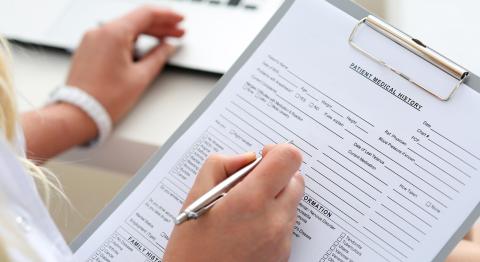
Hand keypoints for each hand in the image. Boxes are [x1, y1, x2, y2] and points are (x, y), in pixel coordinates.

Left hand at [22, 6, 183, 160]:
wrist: (77, 113)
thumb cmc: (103, 99)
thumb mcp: (140, 77)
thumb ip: (158, 57)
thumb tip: (167, 47)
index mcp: (113, 33)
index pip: (146, 14)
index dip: (168, 16)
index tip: (180, 20)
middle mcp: (100, 31)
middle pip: (137, 19)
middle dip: (161, 26)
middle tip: (178, 32)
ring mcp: (92, 39)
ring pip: (126, 28)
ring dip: (147, 33)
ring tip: (165, 41)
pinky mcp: (89, 49)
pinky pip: (115, 37)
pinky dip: (132, 40)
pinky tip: (144, 47)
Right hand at [163, 144, 304, 261]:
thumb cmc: (190, 251)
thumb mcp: (195, 198)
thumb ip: (220, 165)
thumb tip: (246, 158)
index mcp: (251, 201)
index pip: (289, 158)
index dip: (277, 152)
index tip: (261, 159)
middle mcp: (274, 220)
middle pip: (295, 179)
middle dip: (275, 176)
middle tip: (248, 186)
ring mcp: (281, 241)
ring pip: (291, 203)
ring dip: (273, 199)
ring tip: (242, 212)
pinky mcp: (283, 255)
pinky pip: (286, 225)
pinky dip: (272, 219)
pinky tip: (246, 230)